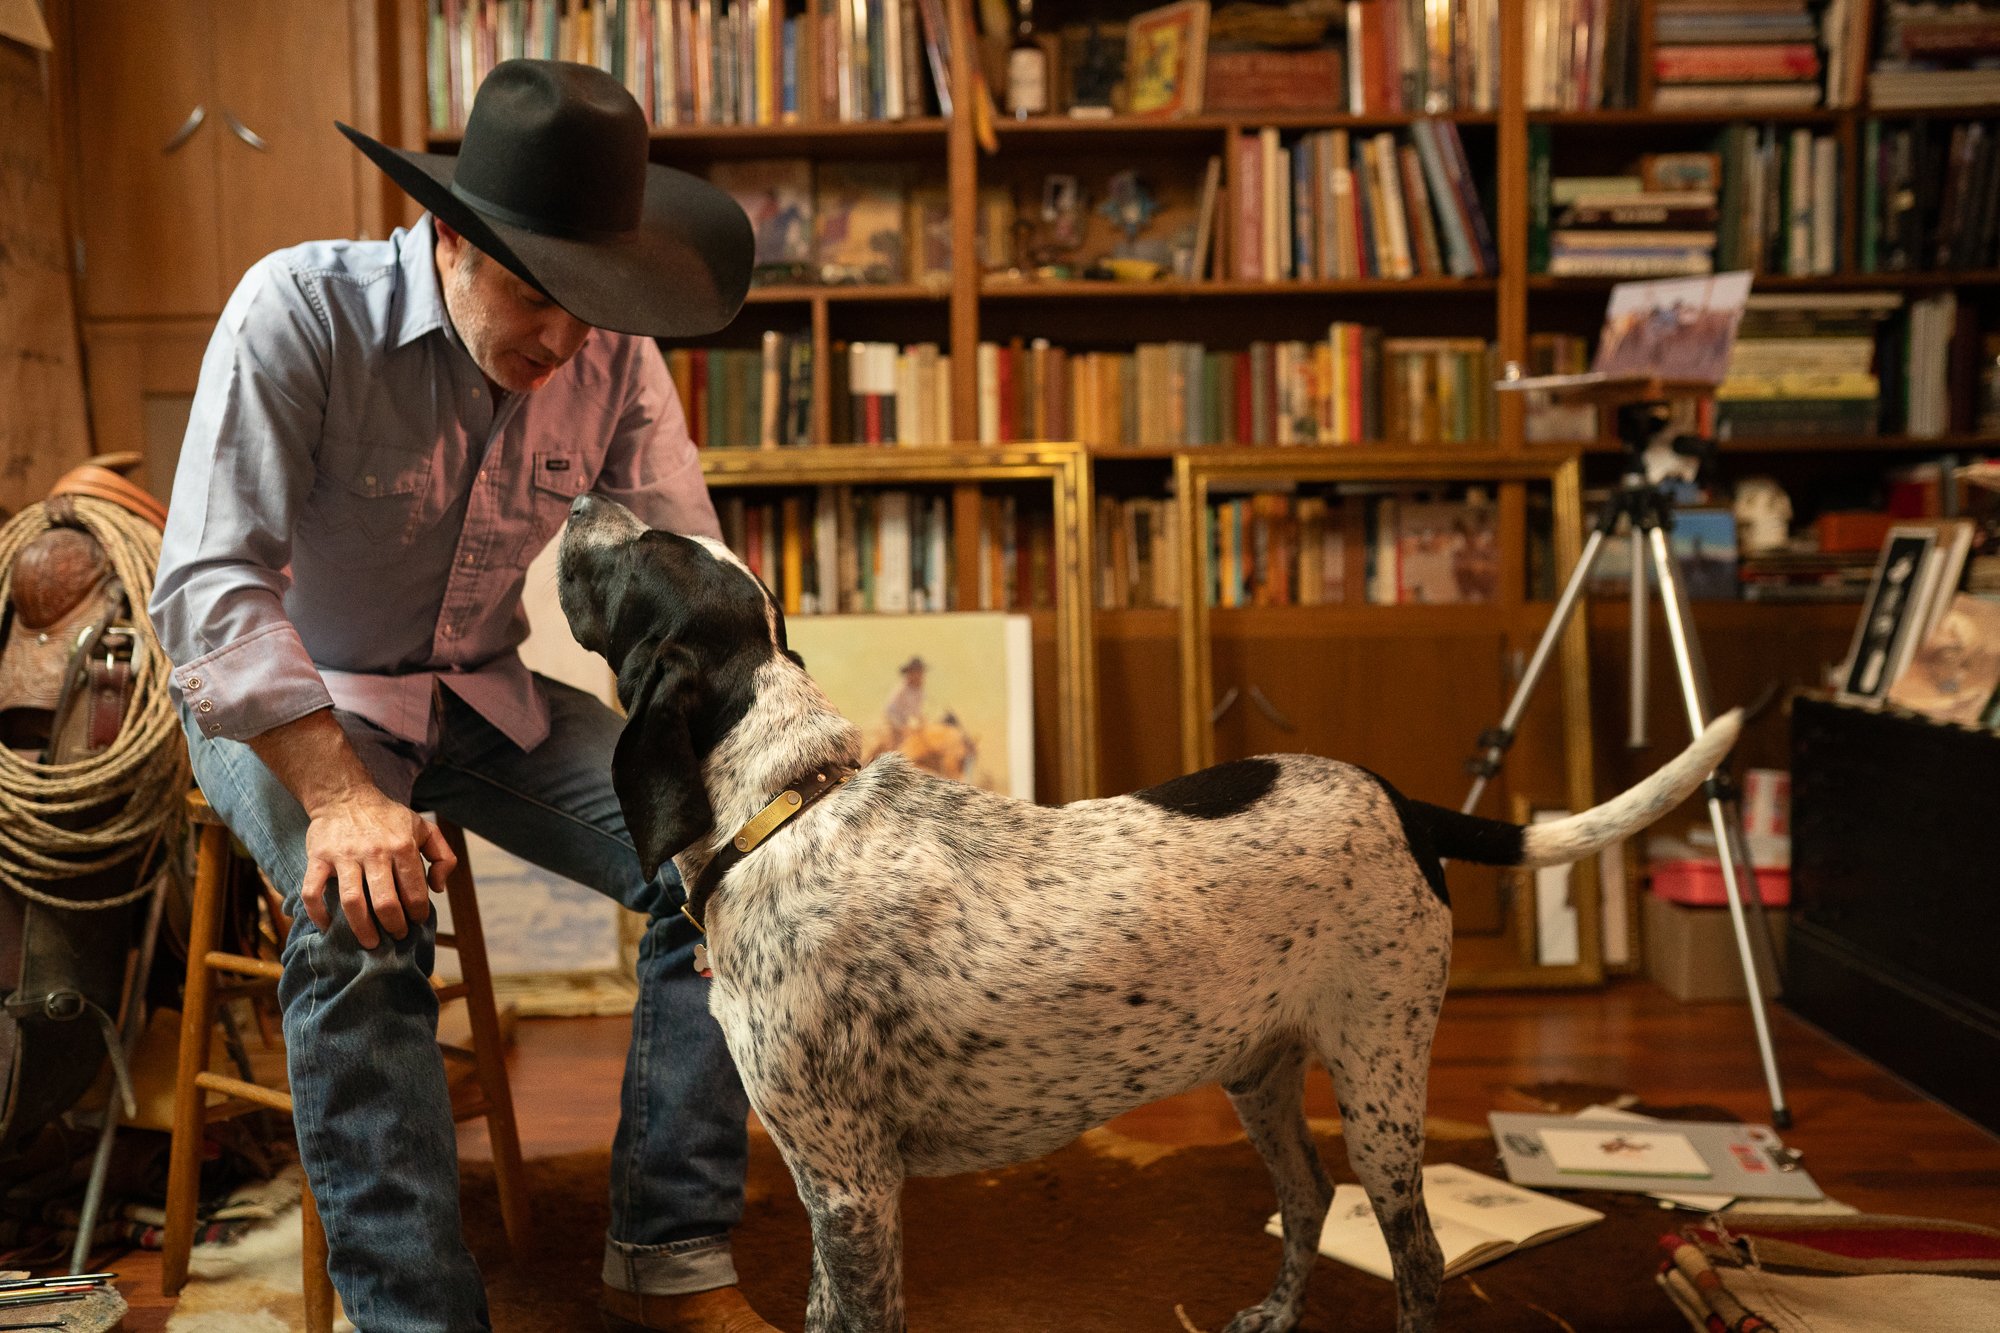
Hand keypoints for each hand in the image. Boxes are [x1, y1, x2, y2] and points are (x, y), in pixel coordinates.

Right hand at [299, 788, 455, 948]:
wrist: (345, 796)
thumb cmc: (388, 818)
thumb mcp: (424, 828)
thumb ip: (443, 856)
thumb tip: (438, 889)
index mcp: (402, 846)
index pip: (414, 891)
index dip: (418, 913)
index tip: (416, 921)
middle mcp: (374, 852)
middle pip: (385, 902)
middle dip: (395, 926)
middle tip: (397, 935)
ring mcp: (344, 856)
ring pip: (352, 902)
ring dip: (362, 929)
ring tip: (370, 942)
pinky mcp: (318, 858)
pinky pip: (312, 891)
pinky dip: (317, 913)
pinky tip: (327, 927)